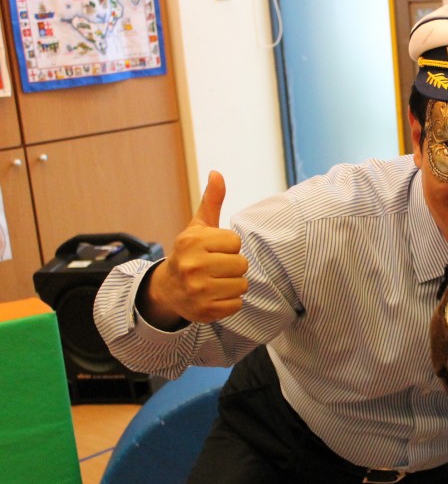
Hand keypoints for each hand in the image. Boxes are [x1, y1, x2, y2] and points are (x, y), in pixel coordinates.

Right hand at [141, 171, 248, 328]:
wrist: (169, 289)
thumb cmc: (190, 253)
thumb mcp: (198, 227)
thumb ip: (211, 201)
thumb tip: (217, 173)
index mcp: (192, 242)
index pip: (236, 241)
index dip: (229, 246)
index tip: (215, 250)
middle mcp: (193, 266)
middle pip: (242, 264)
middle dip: (233, 266)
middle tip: (216, 268)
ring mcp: (198, 290)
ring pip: (242, 284)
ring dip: (234, 284)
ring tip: (216, 281)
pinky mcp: (205, 311)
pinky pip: (237, 304)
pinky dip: (230, 302)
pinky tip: (215, 296)